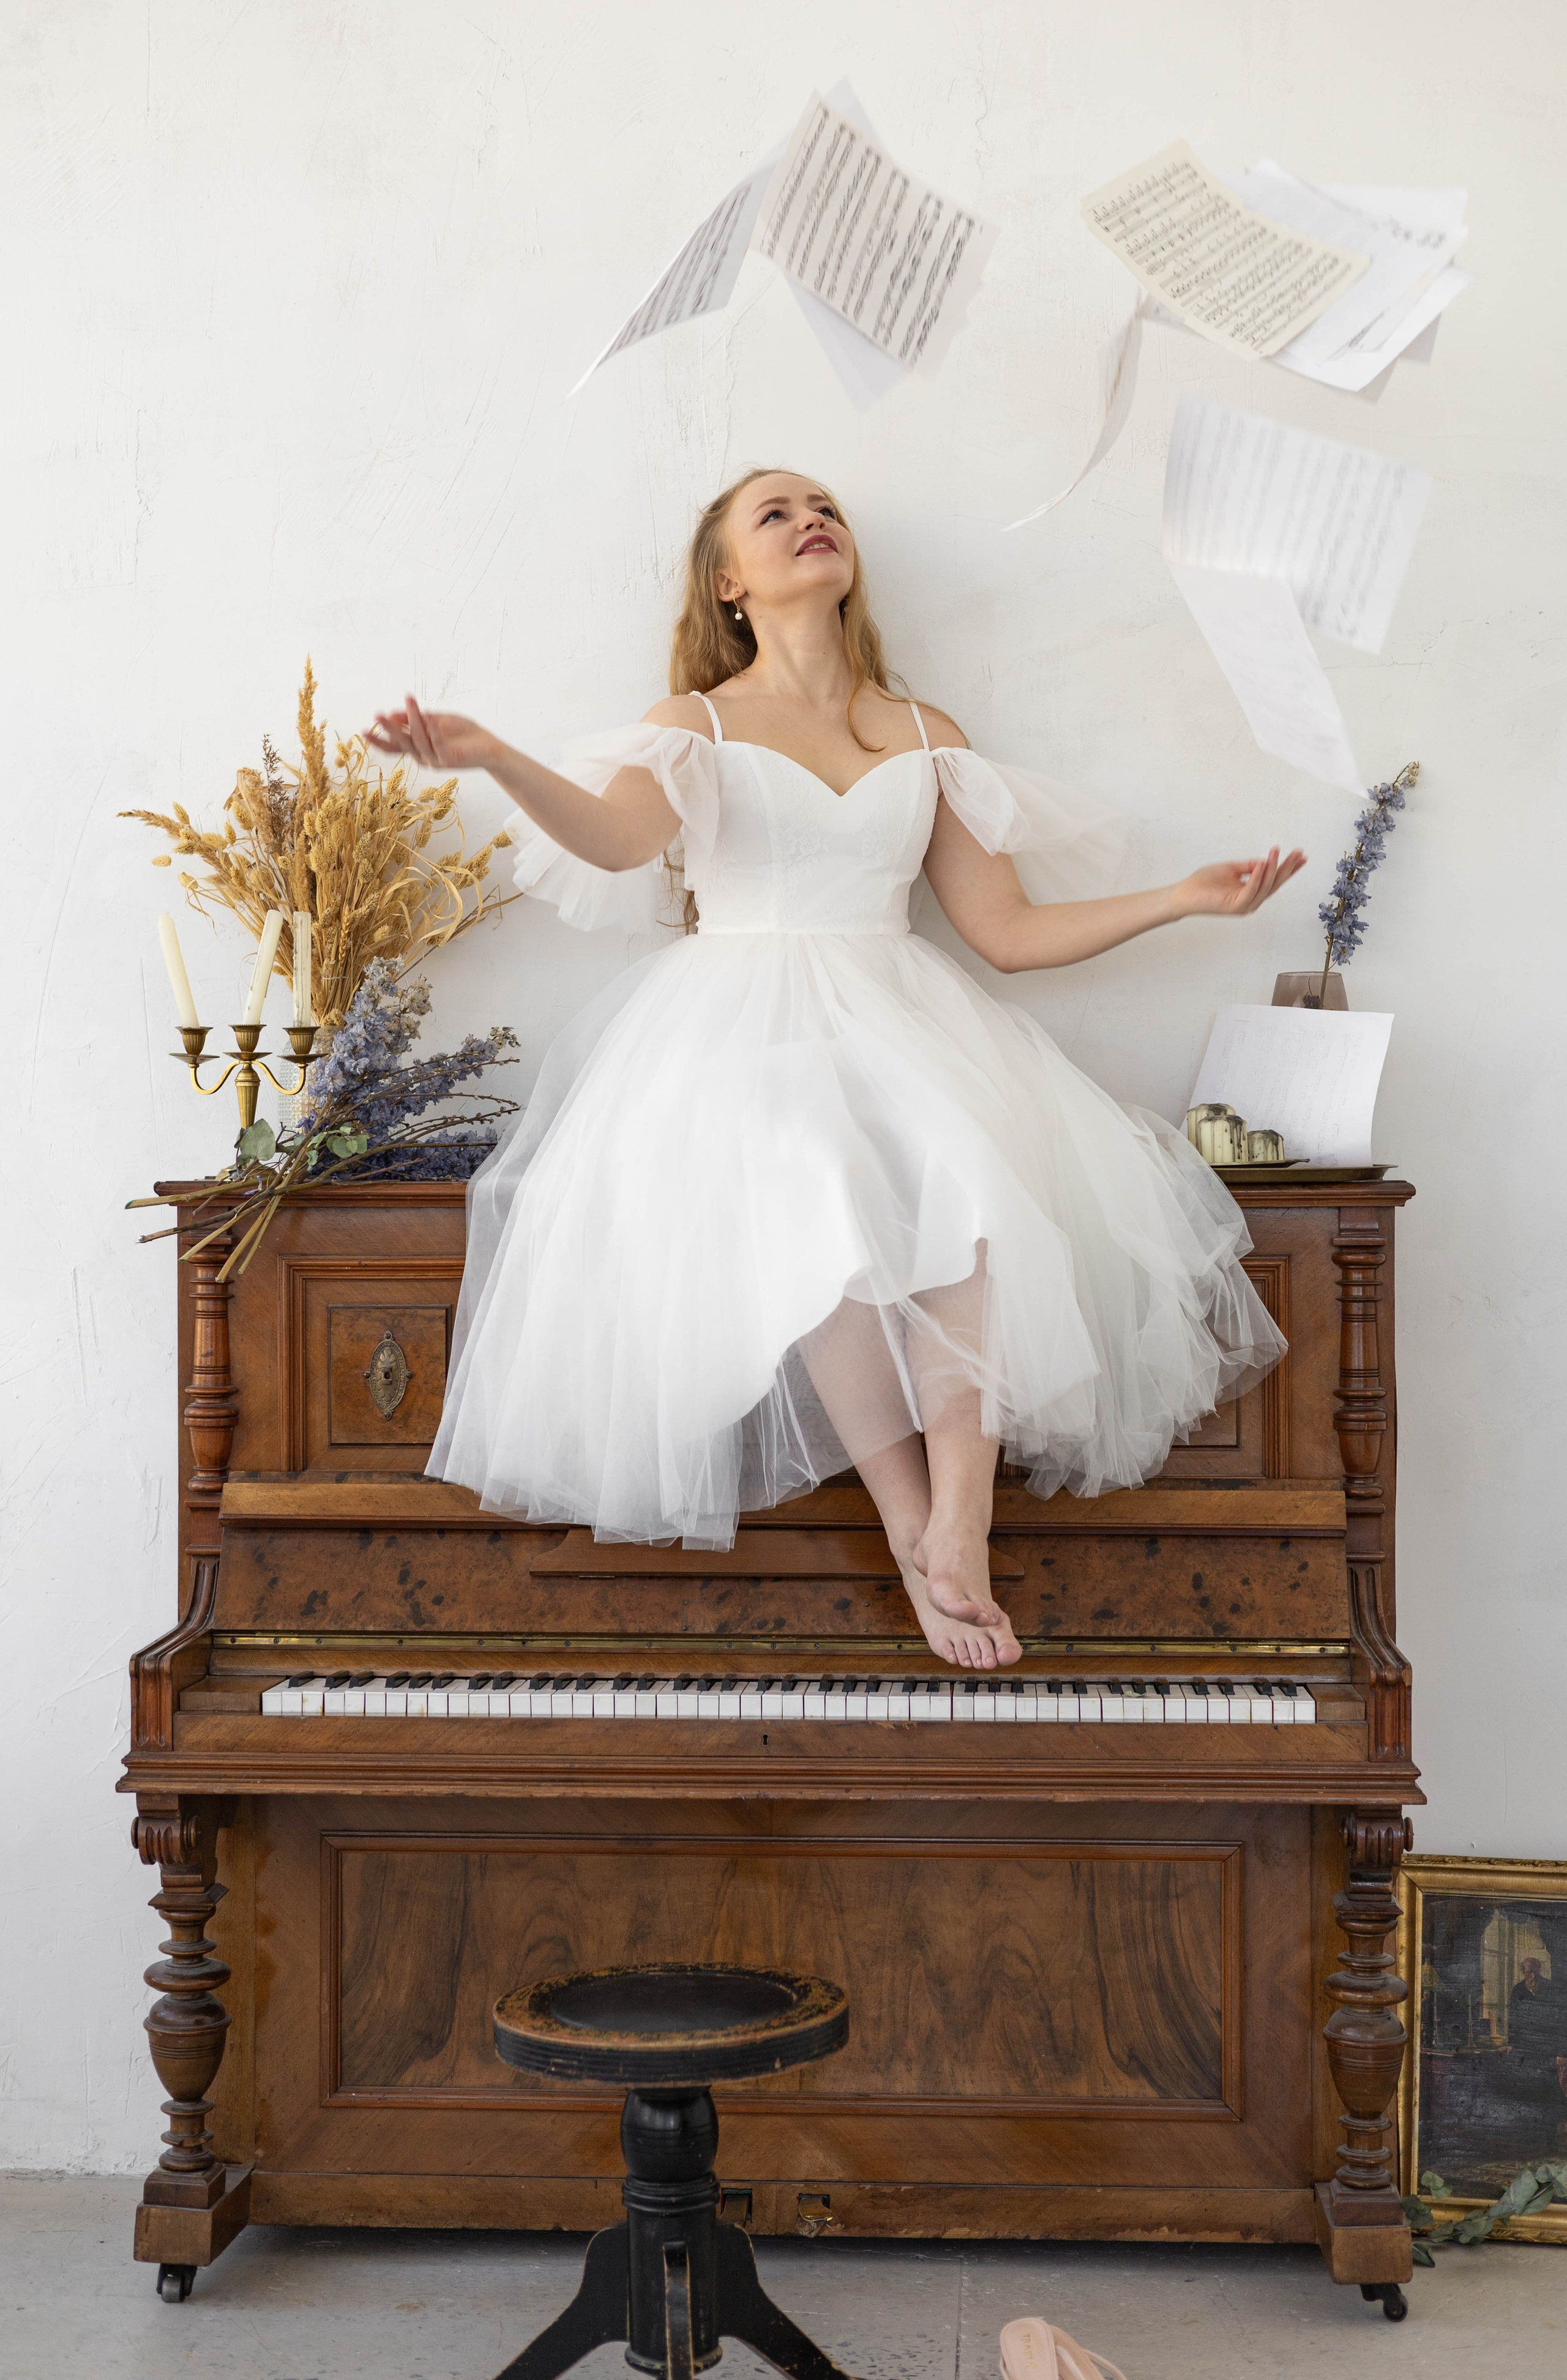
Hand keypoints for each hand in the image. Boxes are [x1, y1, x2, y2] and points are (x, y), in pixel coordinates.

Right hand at [364, 696, 499, 772]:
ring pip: (419, 741)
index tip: (363, 730)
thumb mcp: (436, 720)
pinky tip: (430, 716)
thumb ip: (416, 719)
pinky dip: (434, 730)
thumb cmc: (463, 733)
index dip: (379, 739)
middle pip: (401, 744)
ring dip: (413, 720)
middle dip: (390, 729)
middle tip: (378, 715)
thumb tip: (393, 713)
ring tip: (409, 701)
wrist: (489, 747)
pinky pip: (438, 744)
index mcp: (418, 748)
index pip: (394, 746)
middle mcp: (423, 756)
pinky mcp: (449, 760)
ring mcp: (436, 760)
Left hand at [1177, 847, 1306, 918]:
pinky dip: (1257, 876)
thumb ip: (1249, 866)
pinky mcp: (1236, 906)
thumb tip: (1266, 860)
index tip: (1301, 856)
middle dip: (1287, 868)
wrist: (1184, 894)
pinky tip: (1262, 863)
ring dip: (1272, 868)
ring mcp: (1245, 905)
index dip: (1288, 868)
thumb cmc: (1204, 882)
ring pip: (1265, 886)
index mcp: (1251, 892)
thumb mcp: (1232, 869)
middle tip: (1299, 853)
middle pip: (1275, 883)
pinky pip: (1251, 890)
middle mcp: (1251, 900)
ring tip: (1276, 851)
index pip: (1274, 880)